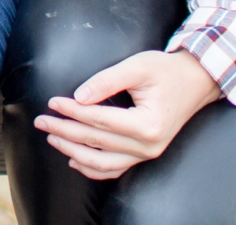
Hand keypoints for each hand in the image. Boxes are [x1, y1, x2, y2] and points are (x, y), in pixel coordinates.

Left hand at [35, 49, 221, 179]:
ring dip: (74, 152)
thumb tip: (78, 97)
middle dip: (65, 131)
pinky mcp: (145, 154)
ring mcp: (148, 154)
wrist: (195, 81)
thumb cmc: (166, 71)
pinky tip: (74, 159)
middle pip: (97, 142)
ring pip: (103, 163)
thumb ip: (106, 81)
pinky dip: (93, 168)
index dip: (72, 111)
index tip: (52, 102)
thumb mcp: (137, 67)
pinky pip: (116, 169)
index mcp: (148, 124)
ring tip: (52, 137)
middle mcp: (149, 145)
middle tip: (41, 121)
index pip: (99, 120)